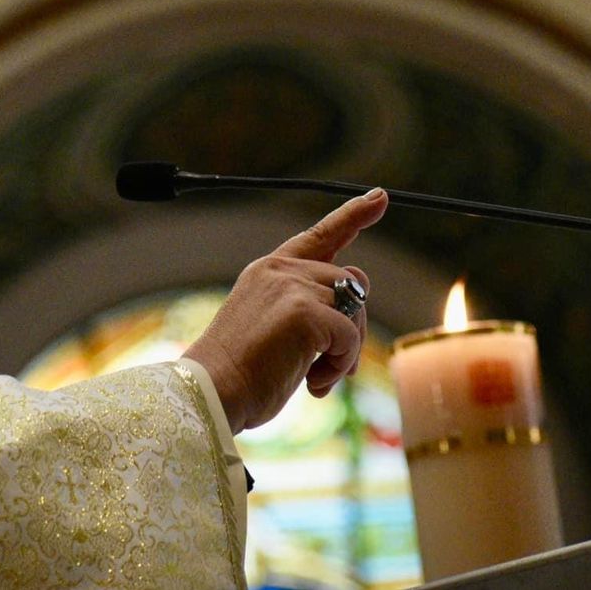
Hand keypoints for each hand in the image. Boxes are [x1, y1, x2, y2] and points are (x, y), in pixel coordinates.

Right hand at [183, 189, 385, 433]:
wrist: (212, 392)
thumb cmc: (240, 373)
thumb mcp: (273, 326)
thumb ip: (308, 306)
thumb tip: (356, 303)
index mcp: (269, 271)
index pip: (318, 236)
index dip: (352, 216)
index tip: (379, 197)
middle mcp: (281, 270)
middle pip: (351, 281)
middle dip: (353, 324)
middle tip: (333, 367)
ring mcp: (293, 287)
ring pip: (354, 309)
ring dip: (345, 351)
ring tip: (315, 379)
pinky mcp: (306, 313)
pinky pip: (350, 337)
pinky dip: (340, 366)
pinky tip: (312, 384)